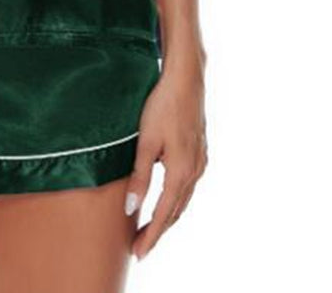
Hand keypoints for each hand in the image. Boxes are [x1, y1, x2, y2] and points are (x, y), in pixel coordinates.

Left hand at [125, 60, 207, 259]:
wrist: (186, 80)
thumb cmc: (162, 106)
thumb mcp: (145, 142)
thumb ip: (139, 176)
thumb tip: (131, 207)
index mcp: (181, 172)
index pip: (163, 214)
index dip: (150, 235)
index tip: (137, 253)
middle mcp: (195, 171)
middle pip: (175, 211)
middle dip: (157, 231)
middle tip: (139, 247)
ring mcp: (200, 162)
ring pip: (183, 200)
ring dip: (167, 216)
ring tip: (149, 230)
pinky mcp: (200, 153)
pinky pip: (188, 186)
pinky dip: (175, 200)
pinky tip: (166, 200)